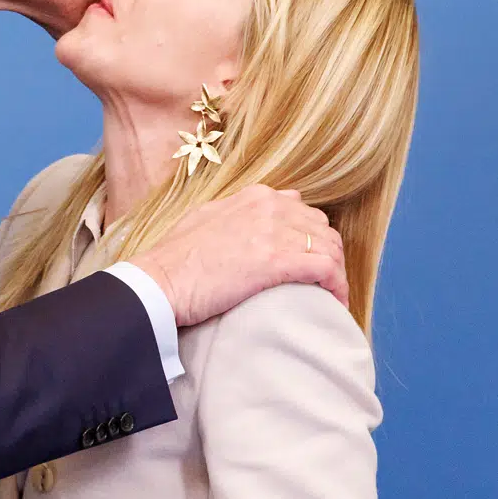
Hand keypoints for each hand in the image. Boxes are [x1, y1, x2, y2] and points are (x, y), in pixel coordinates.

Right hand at [129, 185, 346, 326]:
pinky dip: (337, 286)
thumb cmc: (175, 259)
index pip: (302, 210)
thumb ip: (236, 213)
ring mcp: (275, 231)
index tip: (308, 260)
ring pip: (330, 248)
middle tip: (324, 283)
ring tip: (331, 296)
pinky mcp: (279, 260)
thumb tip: (257, 215)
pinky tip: (335, 302)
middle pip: (321, 229)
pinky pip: (327, 269)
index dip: (310, 238)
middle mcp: (270, 206)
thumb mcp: (206, 218)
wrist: (160, 280)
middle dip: (327, 255)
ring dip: (335, 273)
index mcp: (254, 197)